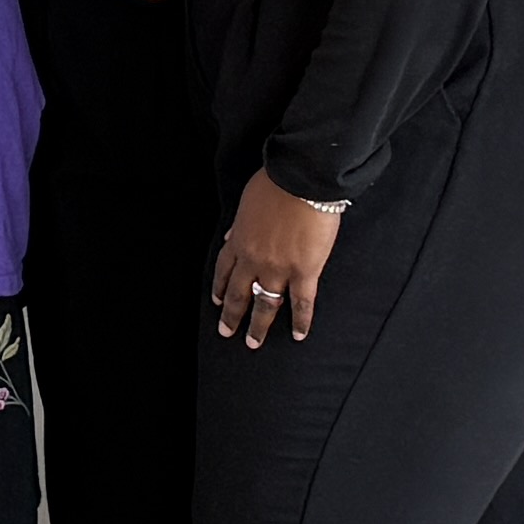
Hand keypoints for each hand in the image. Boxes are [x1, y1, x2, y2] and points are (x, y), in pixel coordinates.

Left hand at [212, 175, 342, 345]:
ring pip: (265, 304)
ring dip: (259, 326)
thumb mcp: (246, 202)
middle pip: (239, 294)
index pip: (224, 270)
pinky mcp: (305, 272)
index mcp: (239, 240)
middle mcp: (254, 260)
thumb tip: (231, 236)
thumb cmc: (275, 183)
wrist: (301, 180)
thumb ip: (239, 224)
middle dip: (232, 315)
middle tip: (227, 332)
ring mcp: (278, 269)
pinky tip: (299, 335)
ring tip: (254, 342)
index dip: (220, 288)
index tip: (218, 301)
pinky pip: (302, 303)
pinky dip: (300, 321)